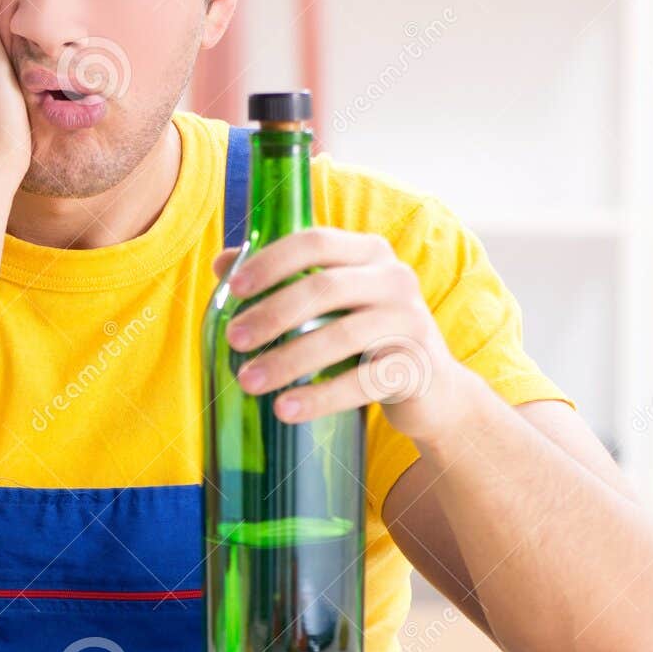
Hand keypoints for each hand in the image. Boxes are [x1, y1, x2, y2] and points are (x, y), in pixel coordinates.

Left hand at [211, 227, 480, 444]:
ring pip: (341, 336)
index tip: (233, 288)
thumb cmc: (366, 337)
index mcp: (368, 252)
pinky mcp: (417, 367)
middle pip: (323, 288)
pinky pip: (361, 382)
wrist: (432, 391)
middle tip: (233, 339)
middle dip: (271, 314)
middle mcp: (395, 278)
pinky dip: (318, 397)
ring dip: (287, 360)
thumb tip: (221, 262)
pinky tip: (284, 410)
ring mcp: (410, 322)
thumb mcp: (329, 303)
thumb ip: (282, 278)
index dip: (270, 262)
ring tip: (248, 380)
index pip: (314, 242)